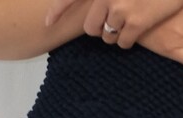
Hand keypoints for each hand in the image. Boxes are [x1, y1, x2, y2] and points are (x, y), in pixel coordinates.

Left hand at [45, 0, 182, 48]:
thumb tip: (99, 11)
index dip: (57, 9)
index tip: (46, 21)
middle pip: (90, 25)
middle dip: (98, 29)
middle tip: (110, 24)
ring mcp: (120, 9)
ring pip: (106, 36)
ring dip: (114, 36)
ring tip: (127, 25)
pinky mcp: (136, 23)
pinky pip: (122, 43)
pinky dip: (127, 41)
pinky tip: (136, 32)